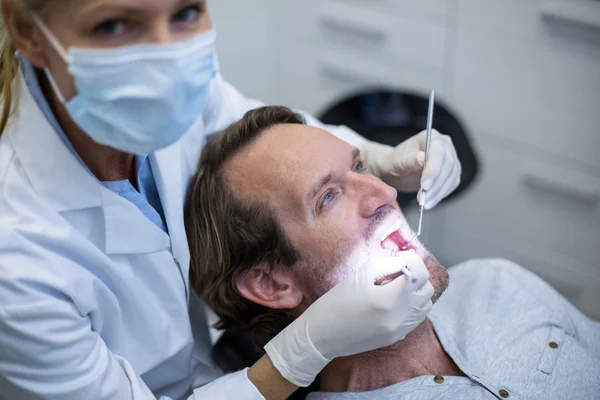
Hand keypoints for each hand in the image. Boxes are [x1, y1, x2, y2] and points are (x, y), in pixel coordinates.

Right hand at [264, 251, 433, 386]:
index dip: (413, 260)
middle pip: (427, 288)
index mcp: (389, 298)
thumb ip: (385, 264)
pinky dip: (413, 305)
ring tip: (397, 285)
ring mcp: (401, 329)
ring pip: (426, 304)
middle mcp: (400, 316)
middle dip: (416, 274)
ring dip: (417, 290)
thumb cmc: (335, 302)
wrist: (321, 336)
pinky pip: (417, 317)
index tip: (400, 257)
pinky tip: (395, 301)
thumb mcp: (358, 275)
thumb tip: (404, 260)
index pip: (419, 273)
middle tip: (398, 269)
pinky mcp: (397, 337)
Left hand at [361, 130, 460, 208]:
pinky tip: (429, 201)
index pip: (438, 152)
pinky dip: (440, 195)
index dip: (433, 170)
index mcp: (432, 137)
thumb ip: (410, 159)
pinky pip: (450, 185)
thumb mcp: (397, 161)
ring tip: (424, 203)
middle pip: (448, 166)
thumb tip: (422, 158)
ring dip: (438, 193)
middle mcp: (445, 146)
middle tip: (423, 199)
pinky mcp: (451, 174)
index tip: (424, 186)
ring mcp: (451, 160)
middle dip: (435, 185)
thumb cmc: (395, 162)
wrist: (397, 170)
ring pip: (451, 177)